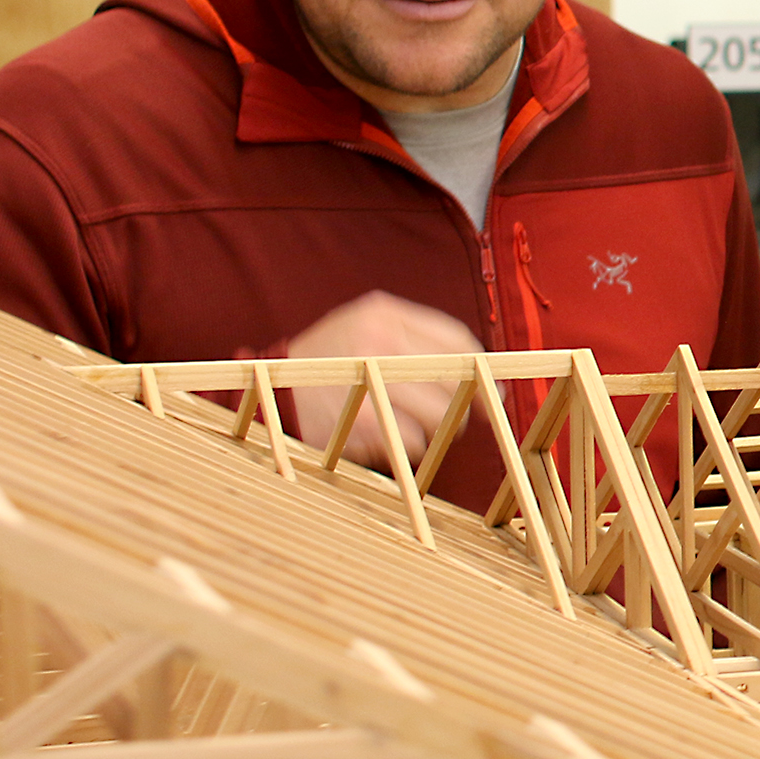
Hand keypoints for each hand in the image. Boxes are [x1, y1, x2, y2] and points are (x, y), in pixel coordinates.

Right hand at [286, 291, 481, 469]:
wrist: (267, 392)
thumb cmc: (329, 366)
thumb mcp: (365, 333)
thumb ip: (419, 344)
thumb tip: (488, 375)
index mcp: (382, 312)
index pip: (457, 338)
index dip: (480, 368)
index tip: (492, 388)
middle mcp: (377, 339)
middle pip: (453, 379)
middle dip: (457, 405)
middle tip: (442, 415)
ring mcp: (369, 378)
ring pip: (440, 413)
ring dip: (433, 429)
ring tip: (406, 425)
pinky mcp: (365, 418)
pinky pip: (413, 440)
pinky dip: (405, 446)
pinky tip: (379, 434)